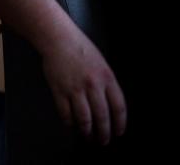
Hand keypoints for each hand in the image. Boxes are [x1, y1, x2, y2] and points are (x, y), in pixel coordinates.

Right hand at [38, 29, 126, 144]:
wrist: (59, 38)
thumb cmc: (80, 48)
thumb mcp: (102, 63)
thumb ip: (107, 83)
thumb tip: (110, 106)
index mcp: (107, 77)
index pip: (118, 107)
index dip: (120, 123)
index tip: (118, 131)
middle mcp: (93, 85)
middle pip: (102, 117)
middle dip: (103, 133)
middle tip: (103, 140)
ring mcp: (75, 88)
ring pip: (84, 119)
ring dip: (87, 131)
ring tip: (87, 136)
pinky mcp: (59, 90)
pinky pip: (66, 114)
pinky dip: (69, 123)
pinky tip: (72, 124)